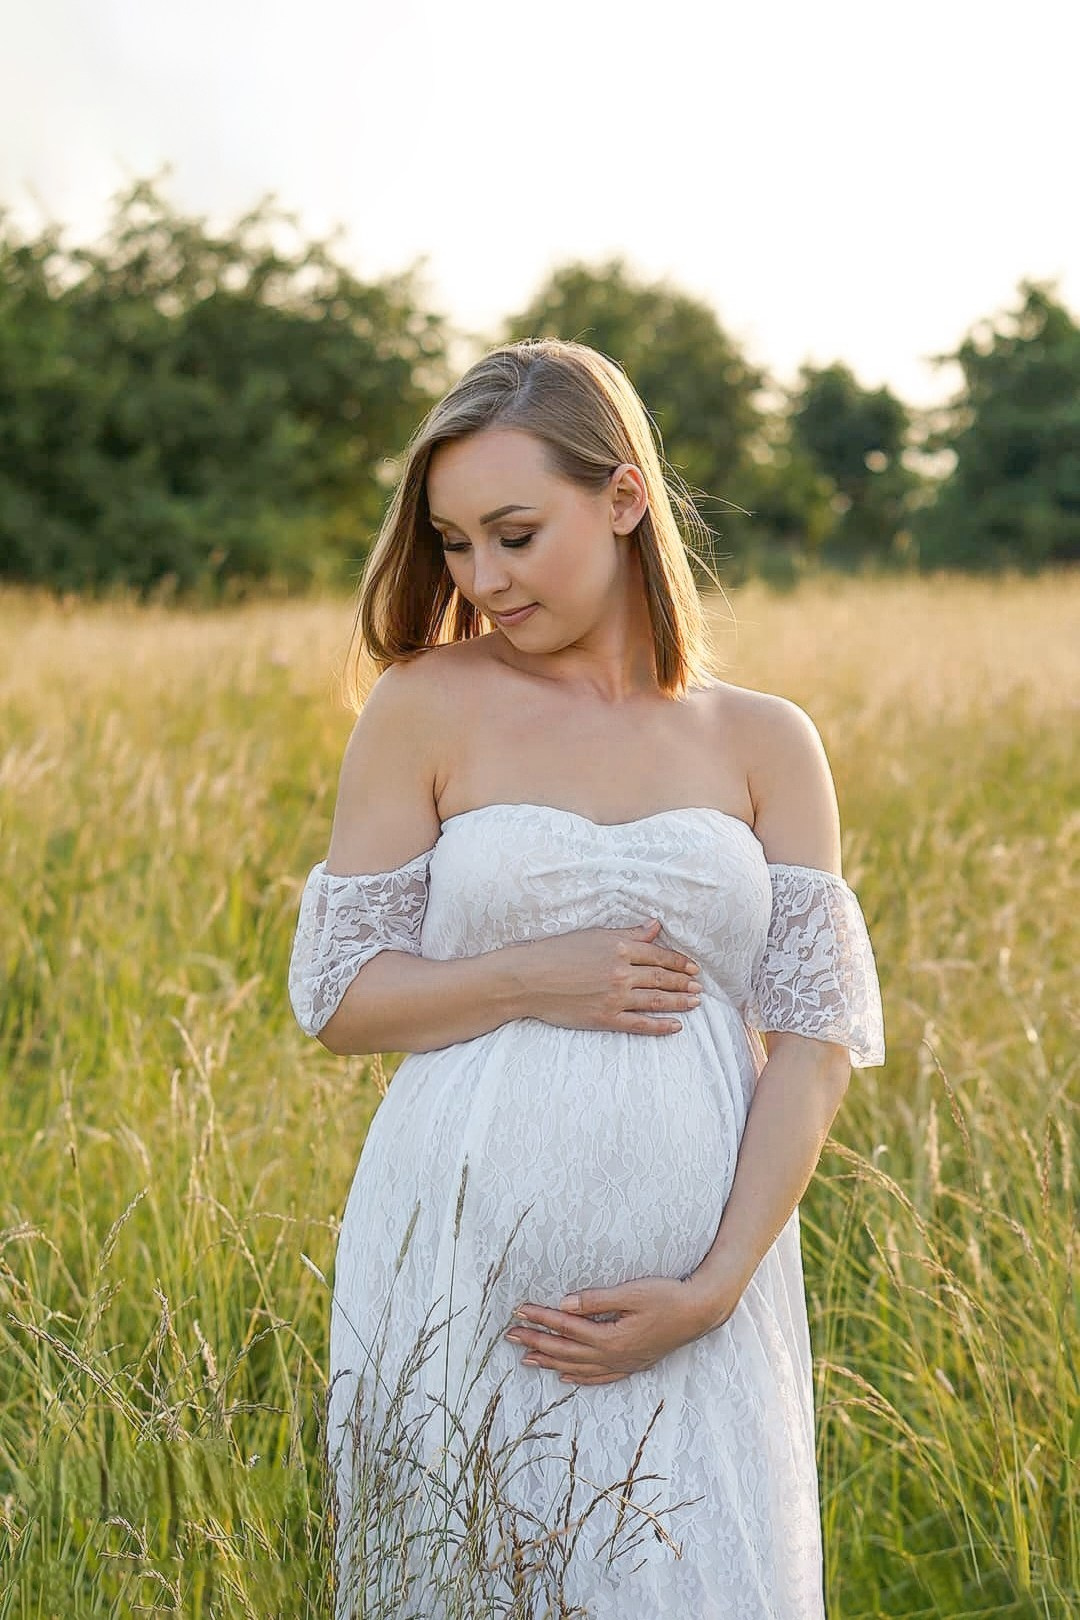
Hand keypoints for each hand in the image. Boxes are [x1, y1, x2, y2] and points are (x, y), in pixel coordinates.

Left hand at [504, 1273, 738, 1385]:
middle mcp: (613, 1356)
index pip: (566, 1328)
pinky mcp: (633, 1364)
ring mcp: (623, 1363)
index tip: (518, 1312)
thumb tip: (565, 1305)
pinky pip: (599, 1377)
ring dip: (551, 1362)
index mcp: (610, 1338)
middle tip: (510, 1336)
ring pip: (578, 1367)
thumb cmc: (667, 1297)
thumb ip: (597, 1300)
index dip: (540, 1319)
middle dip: (536, 1343)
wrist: (700, 1313)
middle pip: (566, 1351)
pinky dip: (579, 1379)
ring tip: (527, 1360)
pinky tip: (566, 1379)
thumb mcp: (632, 1292)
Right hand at [520, 919, 702, 1036]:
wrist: (529, 978)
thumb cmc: (556, 952)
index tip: (692, 968)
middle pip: (661, 978)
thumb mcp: (594, 936)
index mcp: (619, 947)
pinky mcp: (605, 1017)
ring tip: (694, 1003)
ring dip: (678, 1002)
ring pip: (656, 1000)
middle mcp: (621, 972)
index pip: (658, 955)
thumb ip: (629, 933)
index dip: (679, 962)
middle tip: (698, 987)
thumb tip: (655, 926)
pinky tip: (675, 1026)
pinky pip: (640, 1024)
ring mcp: (614, 996)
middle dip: (683, 983)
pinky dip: (660, 1026)